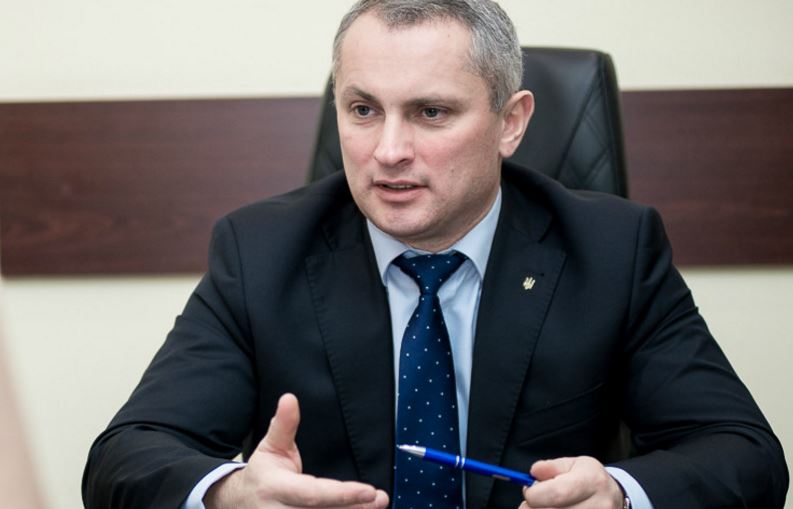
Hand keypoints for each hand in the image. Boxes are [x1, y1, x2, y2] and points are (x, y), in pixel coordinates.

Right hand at [205, 393, 388, 508]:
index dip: (342, 495)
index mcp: (276, 489)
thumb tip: (289, 398)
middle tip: (380, 498)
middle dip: (355, 508)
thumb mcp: (271, 446)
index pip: (313, 494)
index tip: (368, 491)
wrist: (238, 503)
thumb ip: (284, 425)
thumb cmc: (263, 473)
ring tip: (376, 504)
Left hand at [519, 456, 622, 508]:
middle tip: (534, 501)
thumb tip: (533, 473)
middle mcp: (598, 505)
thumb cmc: (589, 479)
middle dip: (533, 507)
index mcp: (591, 481)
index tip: (530, 491)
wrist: (614, 498)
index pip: (557, 494)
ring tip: (545, 506)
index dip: (535, 495)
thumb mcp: (573, 464)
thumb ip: (551, 466)